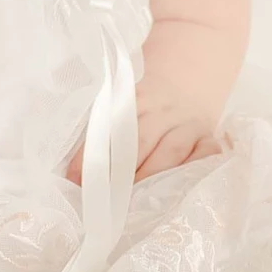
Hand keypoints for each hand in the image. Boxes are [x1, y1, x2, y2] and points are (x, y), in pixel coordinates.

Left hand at [64, 81, 225, 186]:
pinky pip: (206, 155)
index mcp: (134, 97)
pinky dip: (195, 170)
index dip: (90, 154)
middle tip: (100, 197)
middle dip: (118, 172)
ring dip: (150, 178)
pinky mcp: (208, 137)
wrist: (194, 68)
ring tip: (131, 203)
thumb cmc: (148, 93)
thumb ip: (99, 118)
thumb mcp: (124, 93)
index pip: (108, 126)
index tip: (73, 178)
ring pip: (170, 152)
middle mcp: (162, 110)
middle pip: (139, 141)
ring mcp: (187, 124)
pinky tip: (181, 190)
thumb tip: (63, 154)